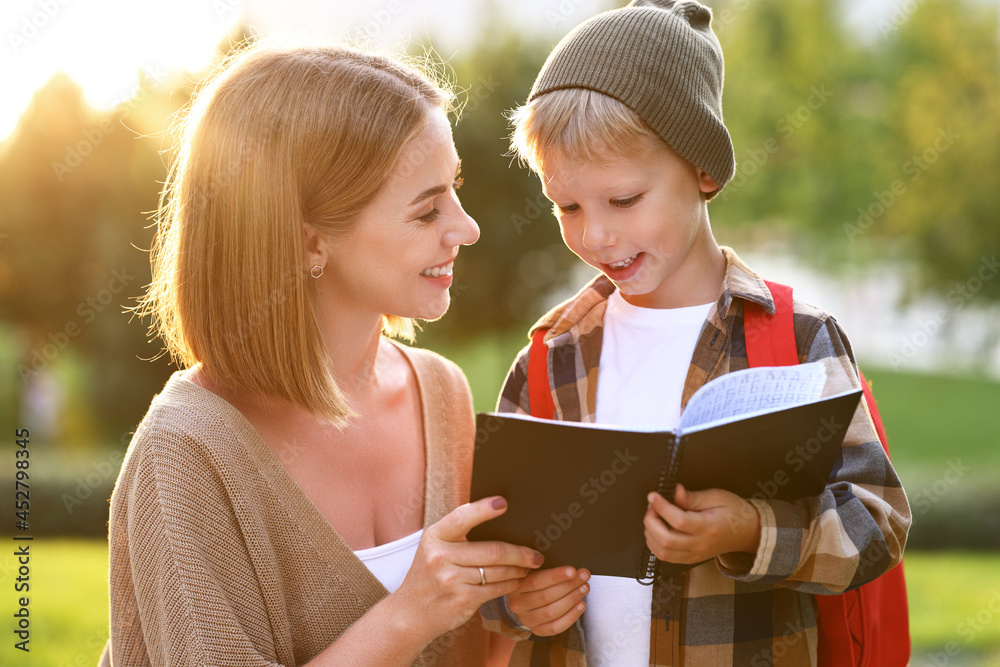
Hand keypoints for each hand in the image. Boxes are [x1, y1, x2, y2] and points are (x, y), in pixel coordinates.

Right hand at [392, 496, 543, 642]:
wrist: (411, 614)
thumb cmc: (429, 575)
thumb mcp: (434, 549)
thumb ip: (457, 535)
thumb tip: (499, 522)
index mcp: (435, 536)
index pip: (462, 517)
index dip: (484, 509)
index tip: (504, 503)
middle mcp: (441, 556)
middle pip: (492, 550)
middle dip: (520, 552)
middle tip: (536, 554)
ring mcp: (451, 579)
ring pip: (498, 571)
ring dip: (518, 570)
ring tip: (529, 567)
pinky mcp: (462, 599)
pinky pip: (496, 588)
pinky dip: (511, 584)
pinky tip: (517, 581)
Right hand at [507, 566, 589, 635]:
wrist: (524, 599)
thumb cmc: (533, 579)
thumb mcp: (532, 570)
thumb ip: (544, 566)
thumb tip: (569, 567)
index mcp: (515, 585)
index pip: (536, 581)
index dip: (556, 576)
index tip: (573, 570)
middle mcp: (517, 604)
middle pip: (546, 596)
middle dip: (569, 585)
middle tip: (584, 577)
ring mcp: (526, 619)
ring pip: (551, 612)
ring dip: (572, 599)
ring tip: (584, 588)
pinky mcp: (536, 630)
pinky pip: (555, 627)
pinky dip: (571, 616)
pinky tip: (581, 605)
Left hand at [643, 484, 759, 563]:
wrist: (748, 532)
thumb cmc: (735, 512)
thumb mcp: (717, 497)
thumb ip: (693, 497)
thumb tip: (675, 492)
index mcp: (708, 527)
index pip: (678, 520)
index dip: (661, 507)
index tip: (653, 496)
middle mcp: (700, 544)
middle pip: (666, 540)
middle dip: (651, 521)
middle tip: (651, 507)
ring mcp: (695, 554)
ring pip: (663, 552)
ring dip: (650, 534)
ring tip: (653, 517)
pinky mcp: (691, 558)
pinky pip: (667, 558)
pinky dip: (655, 545)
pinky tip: (656, 531)